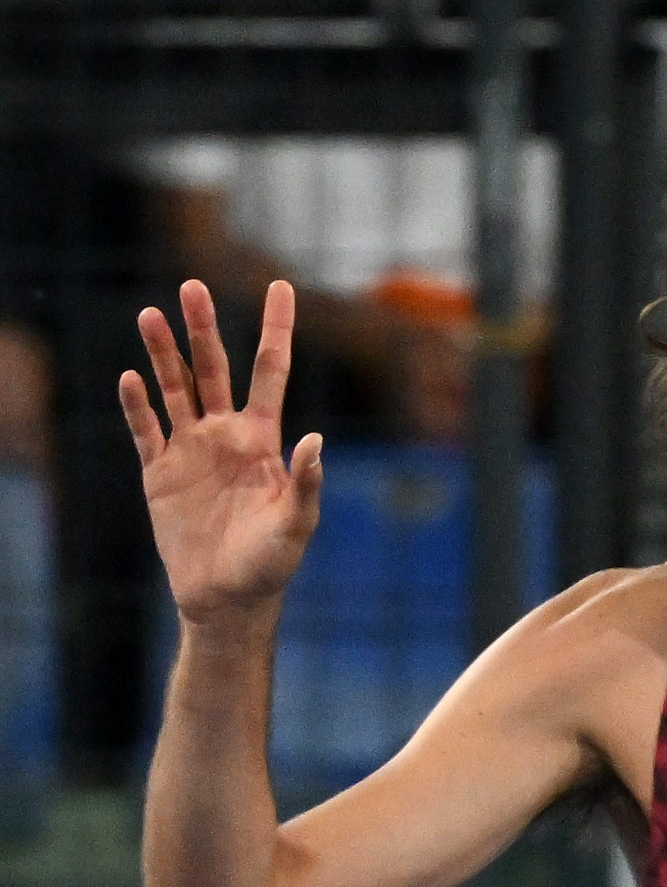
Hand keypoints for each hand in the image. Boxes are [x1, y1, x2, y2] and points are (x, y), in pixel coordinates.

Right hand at [119, 278, 321, 621]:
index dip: (275, 328)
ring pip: (174, 388)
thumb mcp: (296, 525)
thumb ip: (305, 482)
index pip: (270, 371)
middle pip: (212, 367)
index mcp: (262, 440)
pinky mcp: (160, 473)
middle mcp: (225, 435)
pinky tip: (130, 378)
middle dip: (202, 328)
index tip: (281, 286)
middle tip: (191, 287)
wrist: (227, 600)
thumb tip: (316, 439)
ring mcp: (190, 450)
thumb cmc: (270, 565)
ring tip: (149, 315)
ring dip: (161, 353)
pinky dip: (137, 405)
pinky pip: (146, 430)